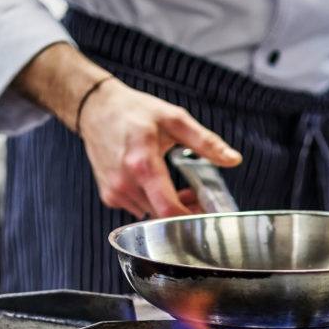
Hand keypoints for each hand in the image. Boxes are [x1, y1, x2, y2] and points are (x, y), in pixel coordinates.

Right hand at [12, 43, 240, 218]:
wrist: (96, 109)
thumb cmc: (134, 112)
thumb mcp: (174, 119)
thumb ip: (205, 142)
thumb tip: (233, 159)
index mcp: (142, 164)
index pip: (168, 209)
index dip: (191, 218)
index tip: (207, 215)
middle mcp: (125, 182)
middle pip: (162, 216)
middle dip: (185, 211)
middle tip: (198, 196)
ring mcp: (115, 192)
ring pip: (151, 215)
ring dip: (168, 208)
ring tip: (180, 189)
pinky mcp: (109, 196)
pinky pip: (138, 209)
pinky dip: (152, 204)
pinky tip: (158, 187)